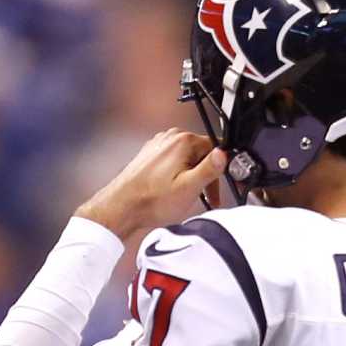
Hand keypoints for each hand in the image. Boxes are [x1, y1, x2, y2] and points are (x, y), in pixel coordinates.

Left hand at [75, 129, 227, 248]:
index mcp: (184, 141)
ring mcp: (157, 145)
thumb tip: (224, 154)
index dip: (217, 173)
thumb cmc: (150, 201)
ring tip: (180, 196)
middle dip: (202, 175)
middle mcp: (170, 137)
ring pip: (184, 158)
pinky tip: (166, 191)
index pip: (214, 150)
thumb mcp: (189, 188)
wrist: (121, 208)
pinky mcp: (149, 155)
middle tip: (199, 197)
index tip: (213, 191)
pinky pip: (170, 162)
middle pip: (199, 153)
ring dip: (187, 176)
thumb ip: (209, 169)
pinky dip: (173, 175)